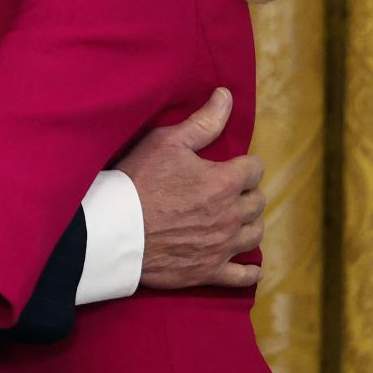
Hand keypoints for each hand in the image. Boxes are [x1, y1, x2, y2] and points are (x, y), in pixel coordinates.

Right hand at [119, 89, 266, 289]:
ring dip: (249, 224)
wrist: (115, 231)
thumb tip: (227, 95)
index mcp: (225, 181)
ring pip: (254, 234)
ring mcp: (221, 246)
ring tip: (237, 219)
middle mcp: (230, 215)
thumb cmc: (138, 181)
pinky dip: (250, 272)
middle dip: (247, 193)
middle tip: (231, 191)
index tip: (232, 166)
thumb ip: (203, 121)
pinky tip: (252, 268)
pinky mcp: (208, 272)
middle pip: (257, 202)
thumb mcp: (168, 142)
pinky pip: (241, 276)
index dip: (244, 164)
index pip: (254, 168)